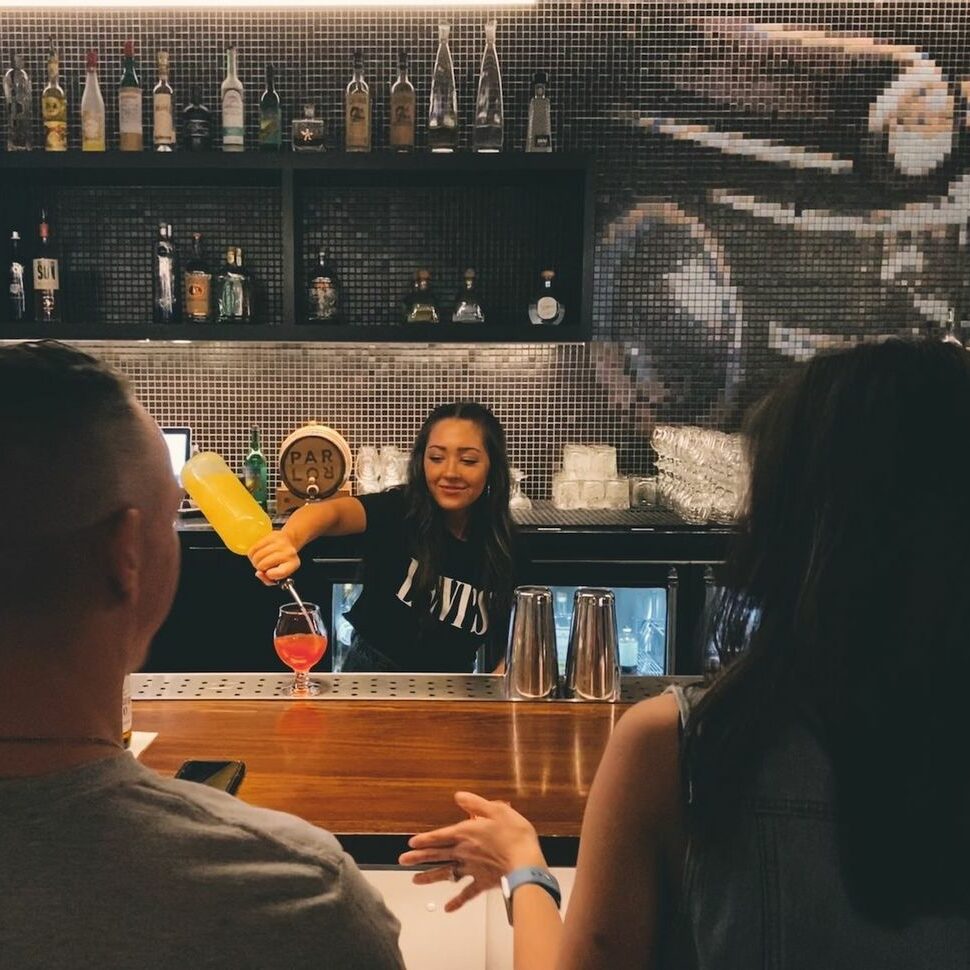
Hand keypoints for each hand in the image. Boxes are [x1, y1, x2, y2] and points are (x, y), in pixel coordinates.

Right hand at [247, 531, 300, 585]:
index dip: (270, 575)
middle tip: (263, 567)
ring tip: (260, 560)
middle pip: (263, 564)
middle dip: (259, 568)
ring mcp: (281, 543)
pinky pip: (254, 548)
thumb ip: (268, 580)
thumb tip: (258, 573)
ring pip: (257, 556)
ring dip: (255, 561)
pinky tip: (257, 554)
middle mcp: (289, 552)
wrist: (288, 542)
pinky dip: (252, 554)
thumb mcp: (280, 575)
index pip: (280, 572)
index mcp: (293, 564)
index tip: (268, 573)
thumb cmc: (282, 562)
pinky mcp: (271, 536)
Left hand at [398, 791, 545, 912]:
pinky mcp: (482, 882)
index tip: (411, 842)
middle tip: (402, 861)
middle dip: (418, 857)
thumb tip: (458, 796)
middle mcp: (464, 852)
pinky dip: (457, 902)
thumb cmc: (514, 834)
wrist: (525, 863)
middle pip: (437, 855)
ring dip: (430, 877)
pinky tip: (447, 908)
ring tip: (415, 880)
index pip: (439, 836)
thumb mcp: (496, 810)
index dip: (424, 839)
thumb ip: (475, 803)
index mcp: (466, 833)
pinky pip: (467, 894)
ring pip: (446, 874)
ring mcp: (472, 869)